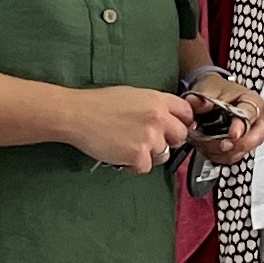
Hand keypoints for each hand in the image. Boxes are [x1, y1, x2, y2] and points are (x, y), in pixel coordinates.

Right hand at [64, 86, 195, 172]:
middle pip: (180, 136)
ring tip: (129, 146)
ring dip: (149, 154)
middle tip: (150, 141)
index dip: (183, 122)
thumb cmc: (98, 104)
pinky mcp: (138, 155)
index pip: (186, 113)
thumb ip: (154, 106)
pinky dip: (134, 165)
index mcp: (157, 99)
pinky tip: (121, 154)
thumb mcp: (133, 95)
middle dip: (168, 141)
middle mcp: (158, 118)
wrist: (77, 114)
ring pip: (163, 154)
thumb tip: (168, 119)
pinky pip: (146, 167)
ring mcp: (149, 137)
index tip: (176, 129)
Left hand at [184, 72, 263, 165]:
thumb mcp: (207, 89)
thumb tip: (195, 103)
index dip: (242, 126)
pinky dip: (217, 156)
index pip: (252, 115)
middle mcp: (256, 120)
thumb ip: (200, 97)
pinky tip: (206, 147)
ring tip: (204, 143)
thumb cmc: (215, 91)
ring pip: (242, 151)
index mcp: (252, 102)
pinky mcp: (240, 147)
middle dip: (236, 145)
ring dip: (222, 151)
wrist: (211, 96)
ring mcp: (250, 136)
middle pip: (255, 138)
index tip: (233, 134)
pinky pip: (232, 157)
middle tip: (221, 144)